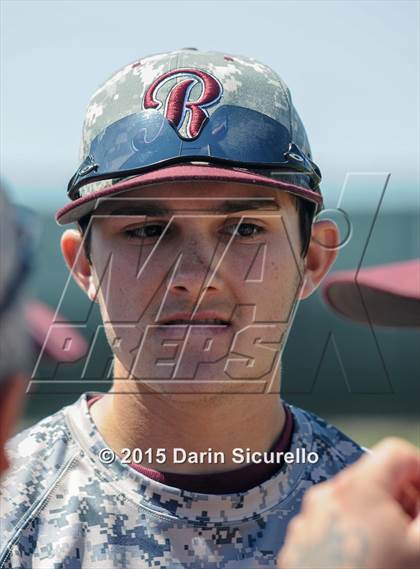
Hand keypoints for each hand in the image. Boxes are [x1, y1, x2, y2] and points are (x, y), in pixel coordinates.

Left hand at [277, 438, 419, 568]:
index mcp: (357, 489)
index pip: (397, 453)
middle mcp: (327, 496)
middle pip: (374, 478)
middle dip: (403, 498)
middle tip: (417, 528)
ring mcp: (309, 519)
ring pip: (352, 504)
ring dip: (379, 518)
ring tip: (392, 551)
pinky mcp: (299, 542)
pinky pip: (332, 525)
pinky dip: (354, 534)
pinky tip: (366, 562)